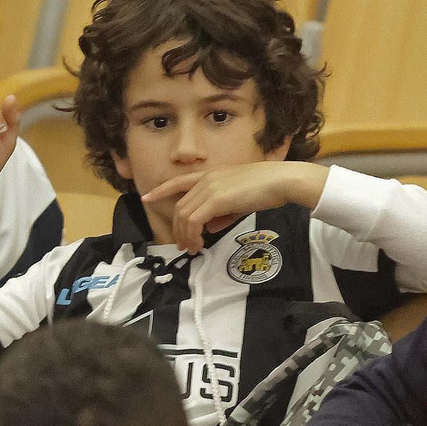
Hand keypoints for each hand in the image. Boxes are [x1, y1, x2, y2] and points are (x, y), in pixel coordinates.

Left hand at [142, 162, 327, 254]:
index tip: (146, 198)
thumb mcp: (238, 202)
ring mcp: (209, 188)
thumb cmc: (265, 190)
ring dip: (185, 236)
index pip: (178, 182)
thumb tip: (208, 229)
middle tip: (183, 246)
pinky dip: (193, 235)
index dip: (160, 190)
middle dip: (177, 229)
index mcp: (210, 176)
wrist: (280, 181)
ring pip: (184, 216)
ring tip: (192, 249)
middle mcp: (206, 180)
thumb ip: (221, 214)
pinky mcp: (215, 199)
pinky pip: (194, 221)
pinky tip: (200, 245)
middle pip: (180, 207)